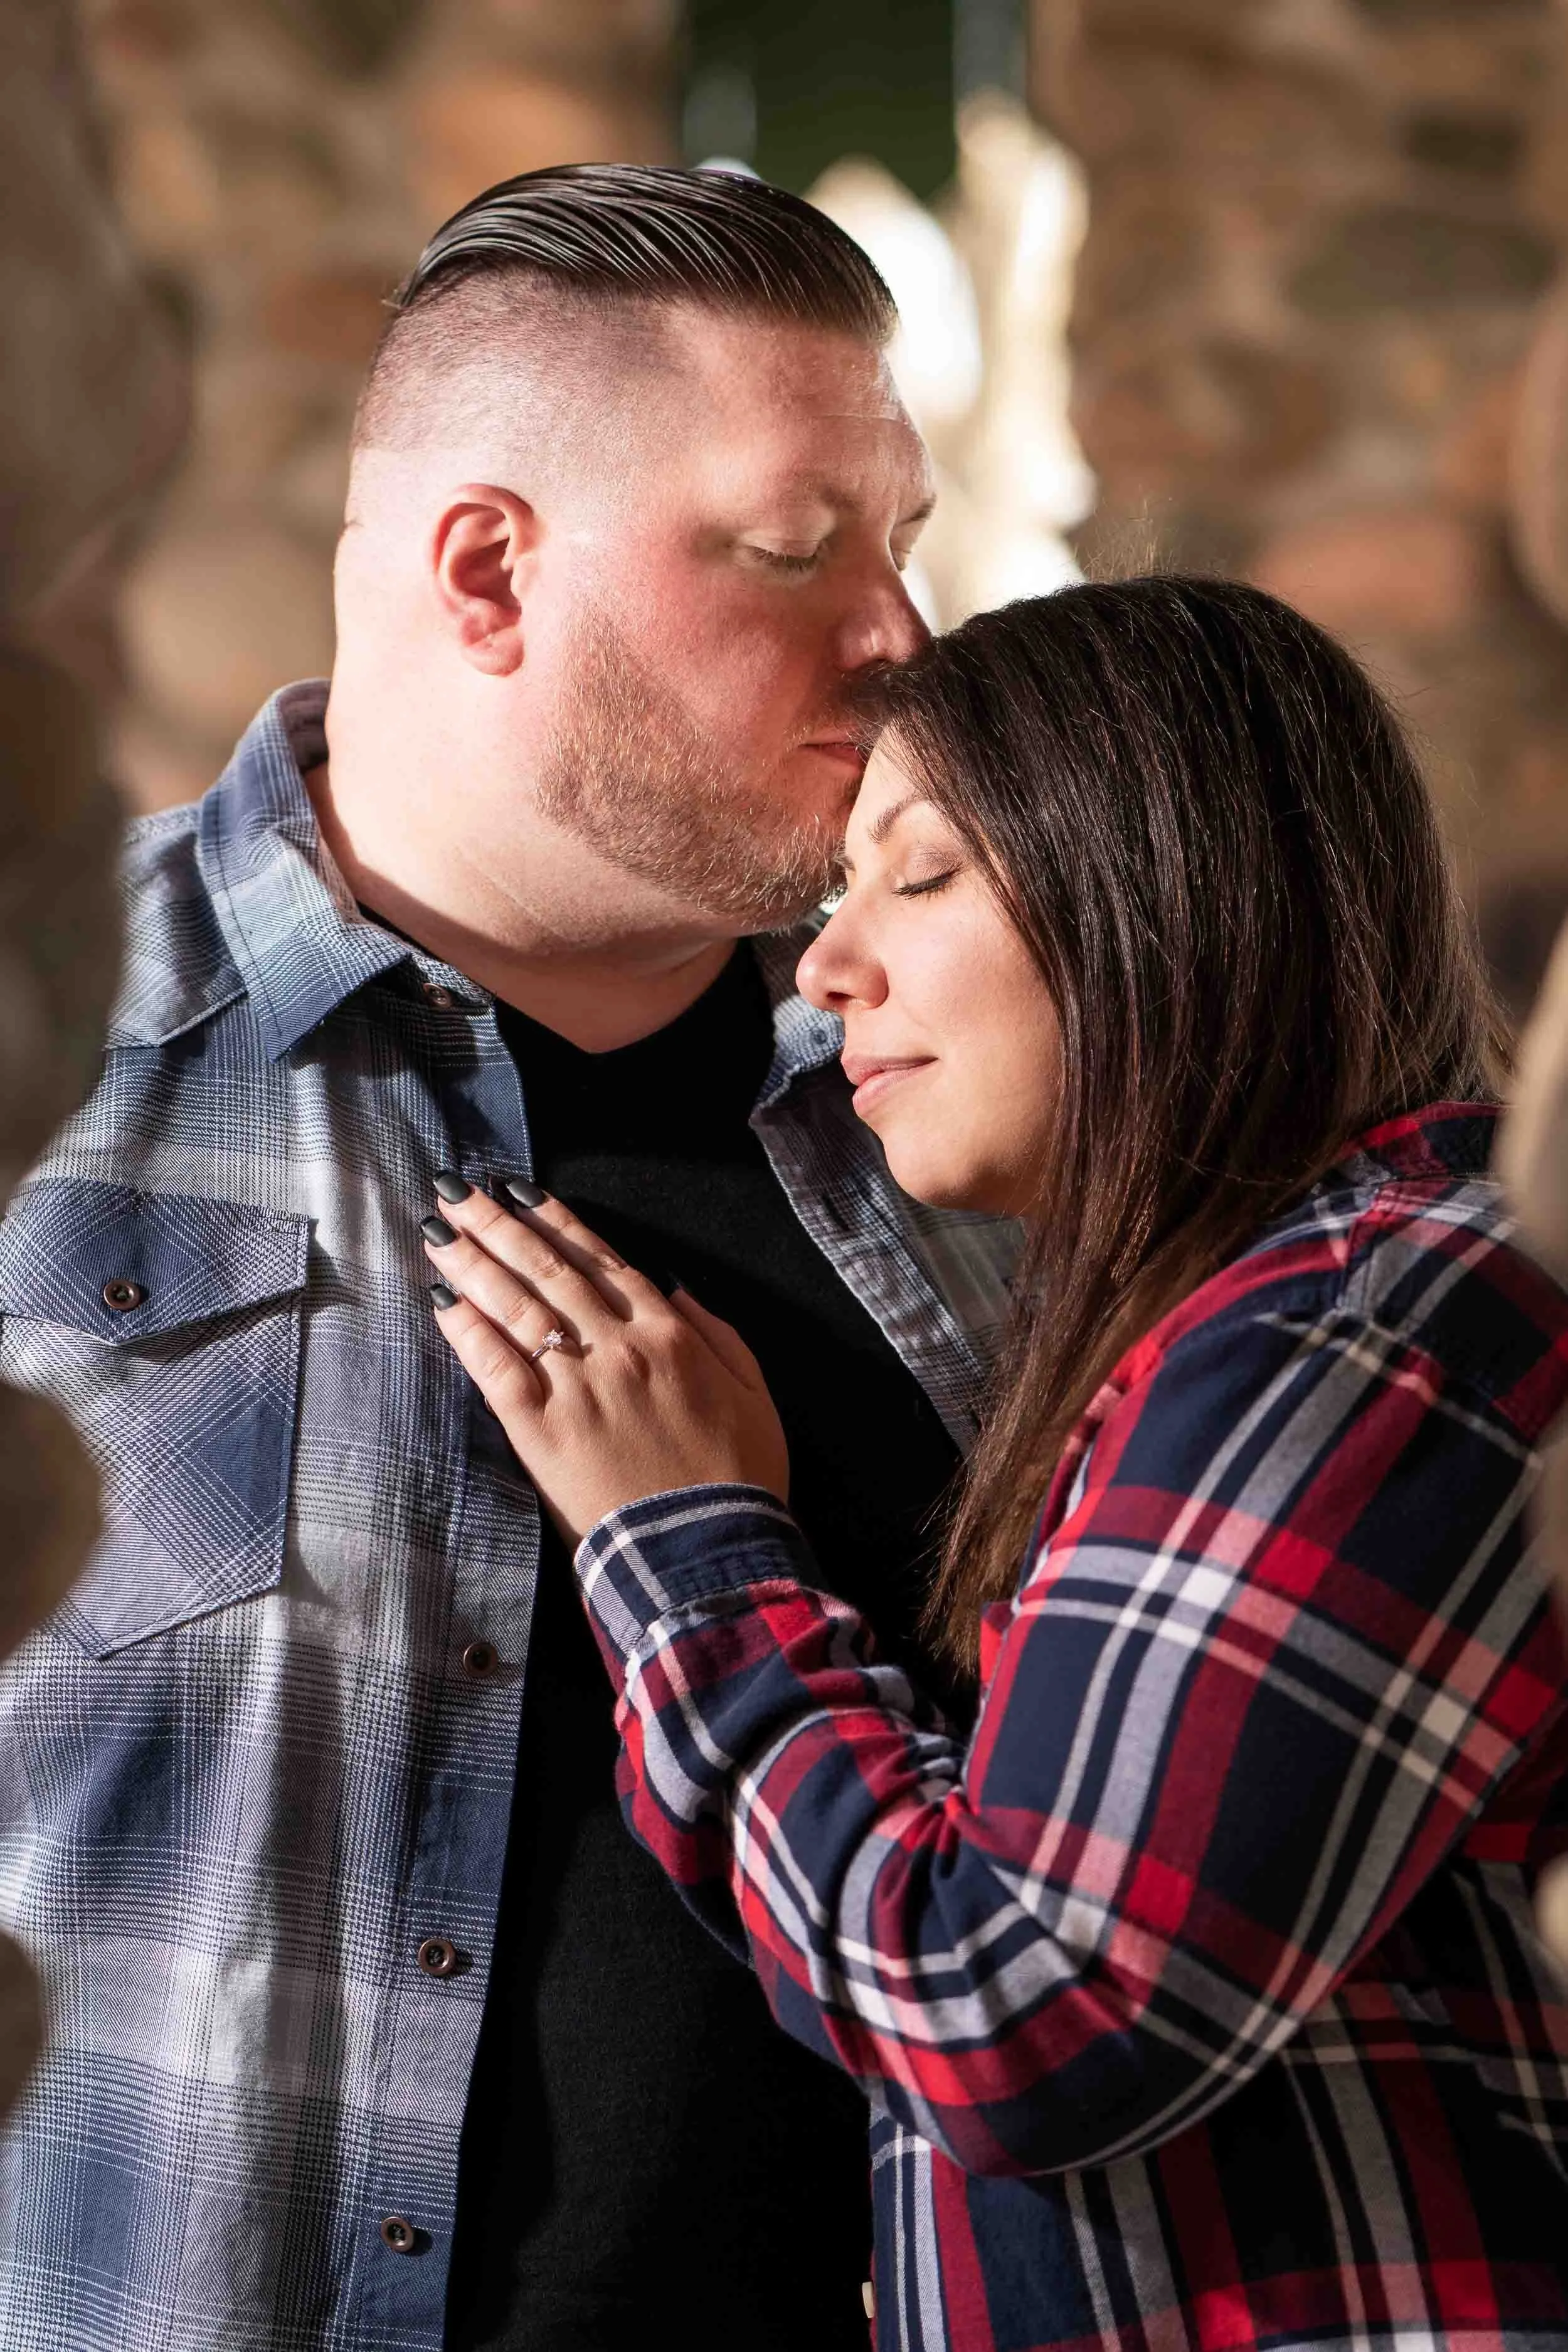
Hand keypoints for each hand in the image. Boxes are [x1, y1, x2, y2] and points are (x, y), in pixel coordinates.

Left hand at [422, 1184, 788, 1546]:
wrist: (709, 1548)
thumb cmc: (738, 1478)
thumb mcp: (753, 1392)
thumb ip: (716, 1333)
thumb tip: (672, 1289)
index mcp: (669, 1334)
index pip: (601, 1260)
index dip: (555, 1220)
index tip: (517, 1190)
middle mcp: (618, 1347)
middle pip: (548, 1270)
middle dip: (497, 1225)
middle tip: (456, 1188)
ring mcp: (577, 1388)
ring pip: (517, 1307)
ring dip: (473, 1262)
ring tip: (438, 1228)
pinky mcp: (542, 1432)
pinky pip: (496, 1368)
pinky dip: (467, 1331)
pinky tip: (441, 1301)